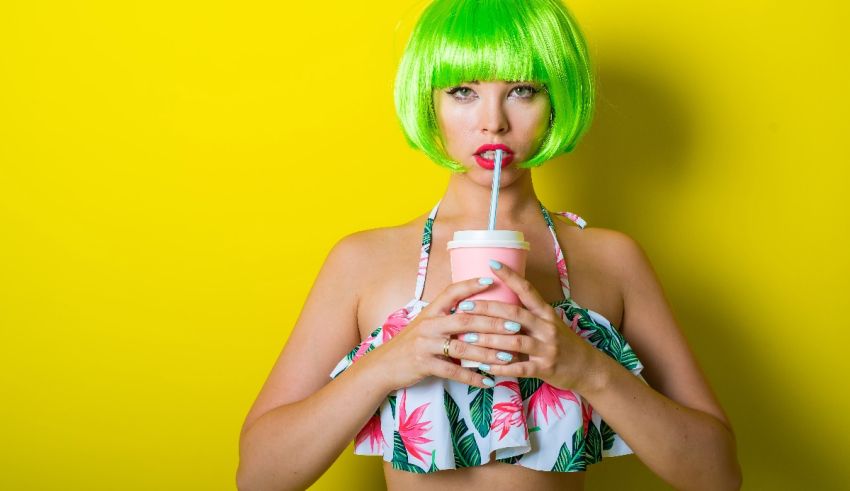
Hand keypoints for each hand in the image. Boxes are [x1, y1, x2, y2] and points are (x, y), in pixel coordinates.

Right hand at [368, 277, 525, 391]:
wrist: (384, 365)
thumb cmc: (410, 344)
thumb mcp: (426, 325)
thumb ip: (446, 318)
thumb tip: (475, 311)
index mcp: (431, 311)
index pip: (452, 292)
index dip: (471, 285)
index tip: (492, 280)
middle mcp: (428, 324)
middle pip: (465, 320)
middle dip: (493, 323)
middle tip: (515, 325)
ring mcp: (426, 344)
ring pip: (463, 347)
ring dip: (488, 353)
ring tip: (508, 357)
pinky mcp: (424, 364)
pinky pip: (453, 371)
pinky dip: (472, 377)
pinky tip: (488, 381)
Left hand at [449, 260, 600, 392]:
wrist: (589, 369)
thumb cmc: (563, 344)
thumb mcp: (549, 324)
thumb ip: (527, 315)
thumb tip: (497, 306)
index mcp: (546, 313)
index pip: (527, 290)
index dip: (510, 276)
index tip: (491, 263)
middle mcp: (547, 327)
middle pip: (514, 314)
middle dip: (488, 309)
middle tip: (465, 306)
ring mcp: (547, 348)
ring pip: (514, 341)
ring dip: (489, 339)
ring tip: (467, 337)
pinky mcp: (546, 368)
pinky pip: (519, 368)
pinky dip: (500, 367)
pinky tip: (483, 366)